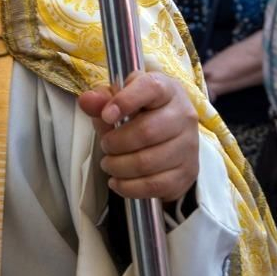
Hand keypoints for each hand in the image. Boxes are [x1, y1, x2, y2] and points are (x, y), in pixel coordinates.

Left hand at [78, 71, 200, 201]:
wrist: (170, 136)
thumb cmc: (142, 114)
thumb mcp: (121, 100)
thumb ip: (102, 99)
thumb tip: (86, 101)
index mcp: (168, 90)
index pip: (151, 88)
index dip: (125, 101)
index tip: (106, 115)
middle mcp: (184, 115)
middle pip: (146, 131)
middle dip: (116, 142)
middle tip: (105, 145)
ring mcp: (189, 146)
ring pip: (147, 162)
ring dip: (119, 166)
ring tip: (109, 163)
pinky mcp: (187, 172)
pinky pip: (154, 185)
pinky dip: (128, 187)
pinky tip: (118, 181)